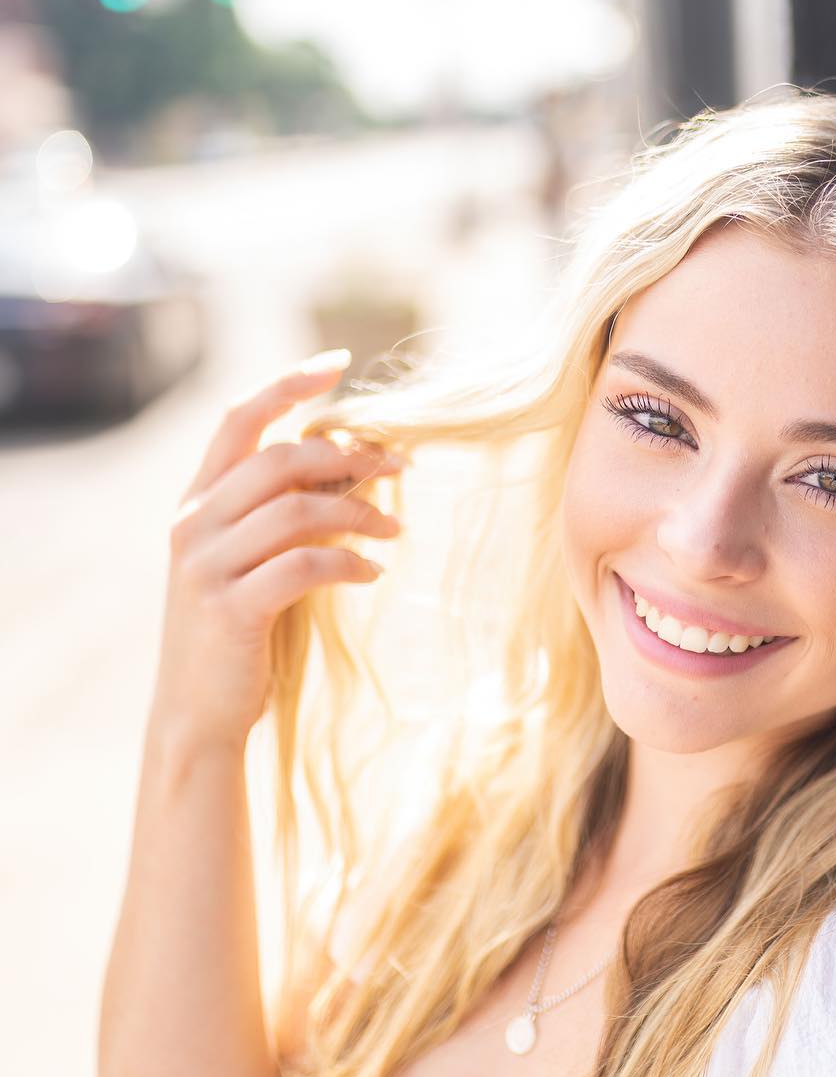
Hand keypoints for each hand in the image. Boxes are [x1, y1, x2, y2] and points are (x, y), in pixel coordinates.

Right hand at [152, 351, 405, 748]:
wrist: (197, 712)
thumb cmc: (238, 632)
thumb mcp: (255, 561)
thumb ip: (285, 513)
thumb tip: (354, 463)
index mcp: (197, 502)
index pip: (238, 420)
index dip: (287, 385)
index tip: (338, 364)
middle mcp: (194, 524)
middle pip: (279, 458)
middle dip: (348, 455)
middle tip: (401, 465)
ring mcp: (207, 566)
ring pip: (296, 509)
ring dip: (359, 512)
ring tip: (396, 527)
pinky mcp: (231, 609)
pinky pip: (303, 566)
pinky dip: (348, 562)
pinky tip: (372, 573)